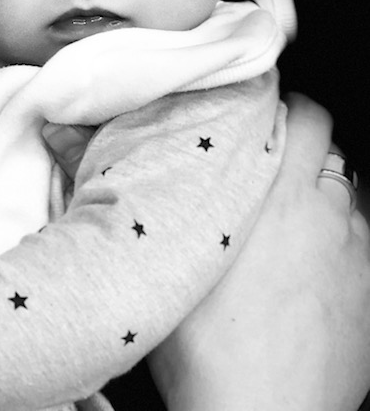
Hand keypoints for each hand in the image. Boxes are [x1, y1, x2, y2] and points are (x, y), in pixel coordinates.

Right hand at [148, 93, 369, 410]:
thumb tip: (110, 158)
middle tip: (269, 168)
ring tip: (288, 224)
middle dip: (302, 149)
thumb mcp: (169, 259)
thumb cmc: (211, 349)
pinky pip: (362, 240)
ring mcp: (357, 252)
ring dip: (322, 196)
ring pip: (347, 195)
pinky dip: (341, 240)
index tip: (263, 114)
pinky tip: (311, 268)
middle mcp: (326, 214)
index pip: (306, 115)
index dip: (284, 107)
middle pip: (330, 148)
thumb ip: (162, 197)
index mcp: (278, 195)